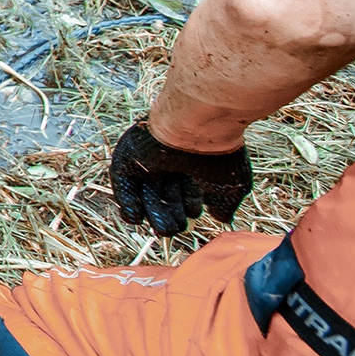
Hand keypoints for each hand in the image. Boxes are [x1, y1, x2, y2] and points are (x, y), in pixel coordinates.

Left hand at [109, 121, 253, 236]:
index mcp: (195, 162)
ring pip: (146, 191)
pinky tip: (135, 218)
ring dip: (152, 213)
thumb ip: (225, 204)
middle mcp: (171, 160)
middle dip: (171, 216)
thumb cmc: (217, 154)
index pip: (188, 191)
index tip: (193, 214)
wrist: (194, 125)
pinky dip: (127, 201)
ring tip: (162, 230)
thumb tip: (222, 217)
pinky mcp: (128, 155)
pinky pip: (123, 182)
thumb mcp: (230, 186)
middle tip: (175, 229)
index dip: (189, 206)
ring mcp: (148, 157)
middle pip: (166, 194)